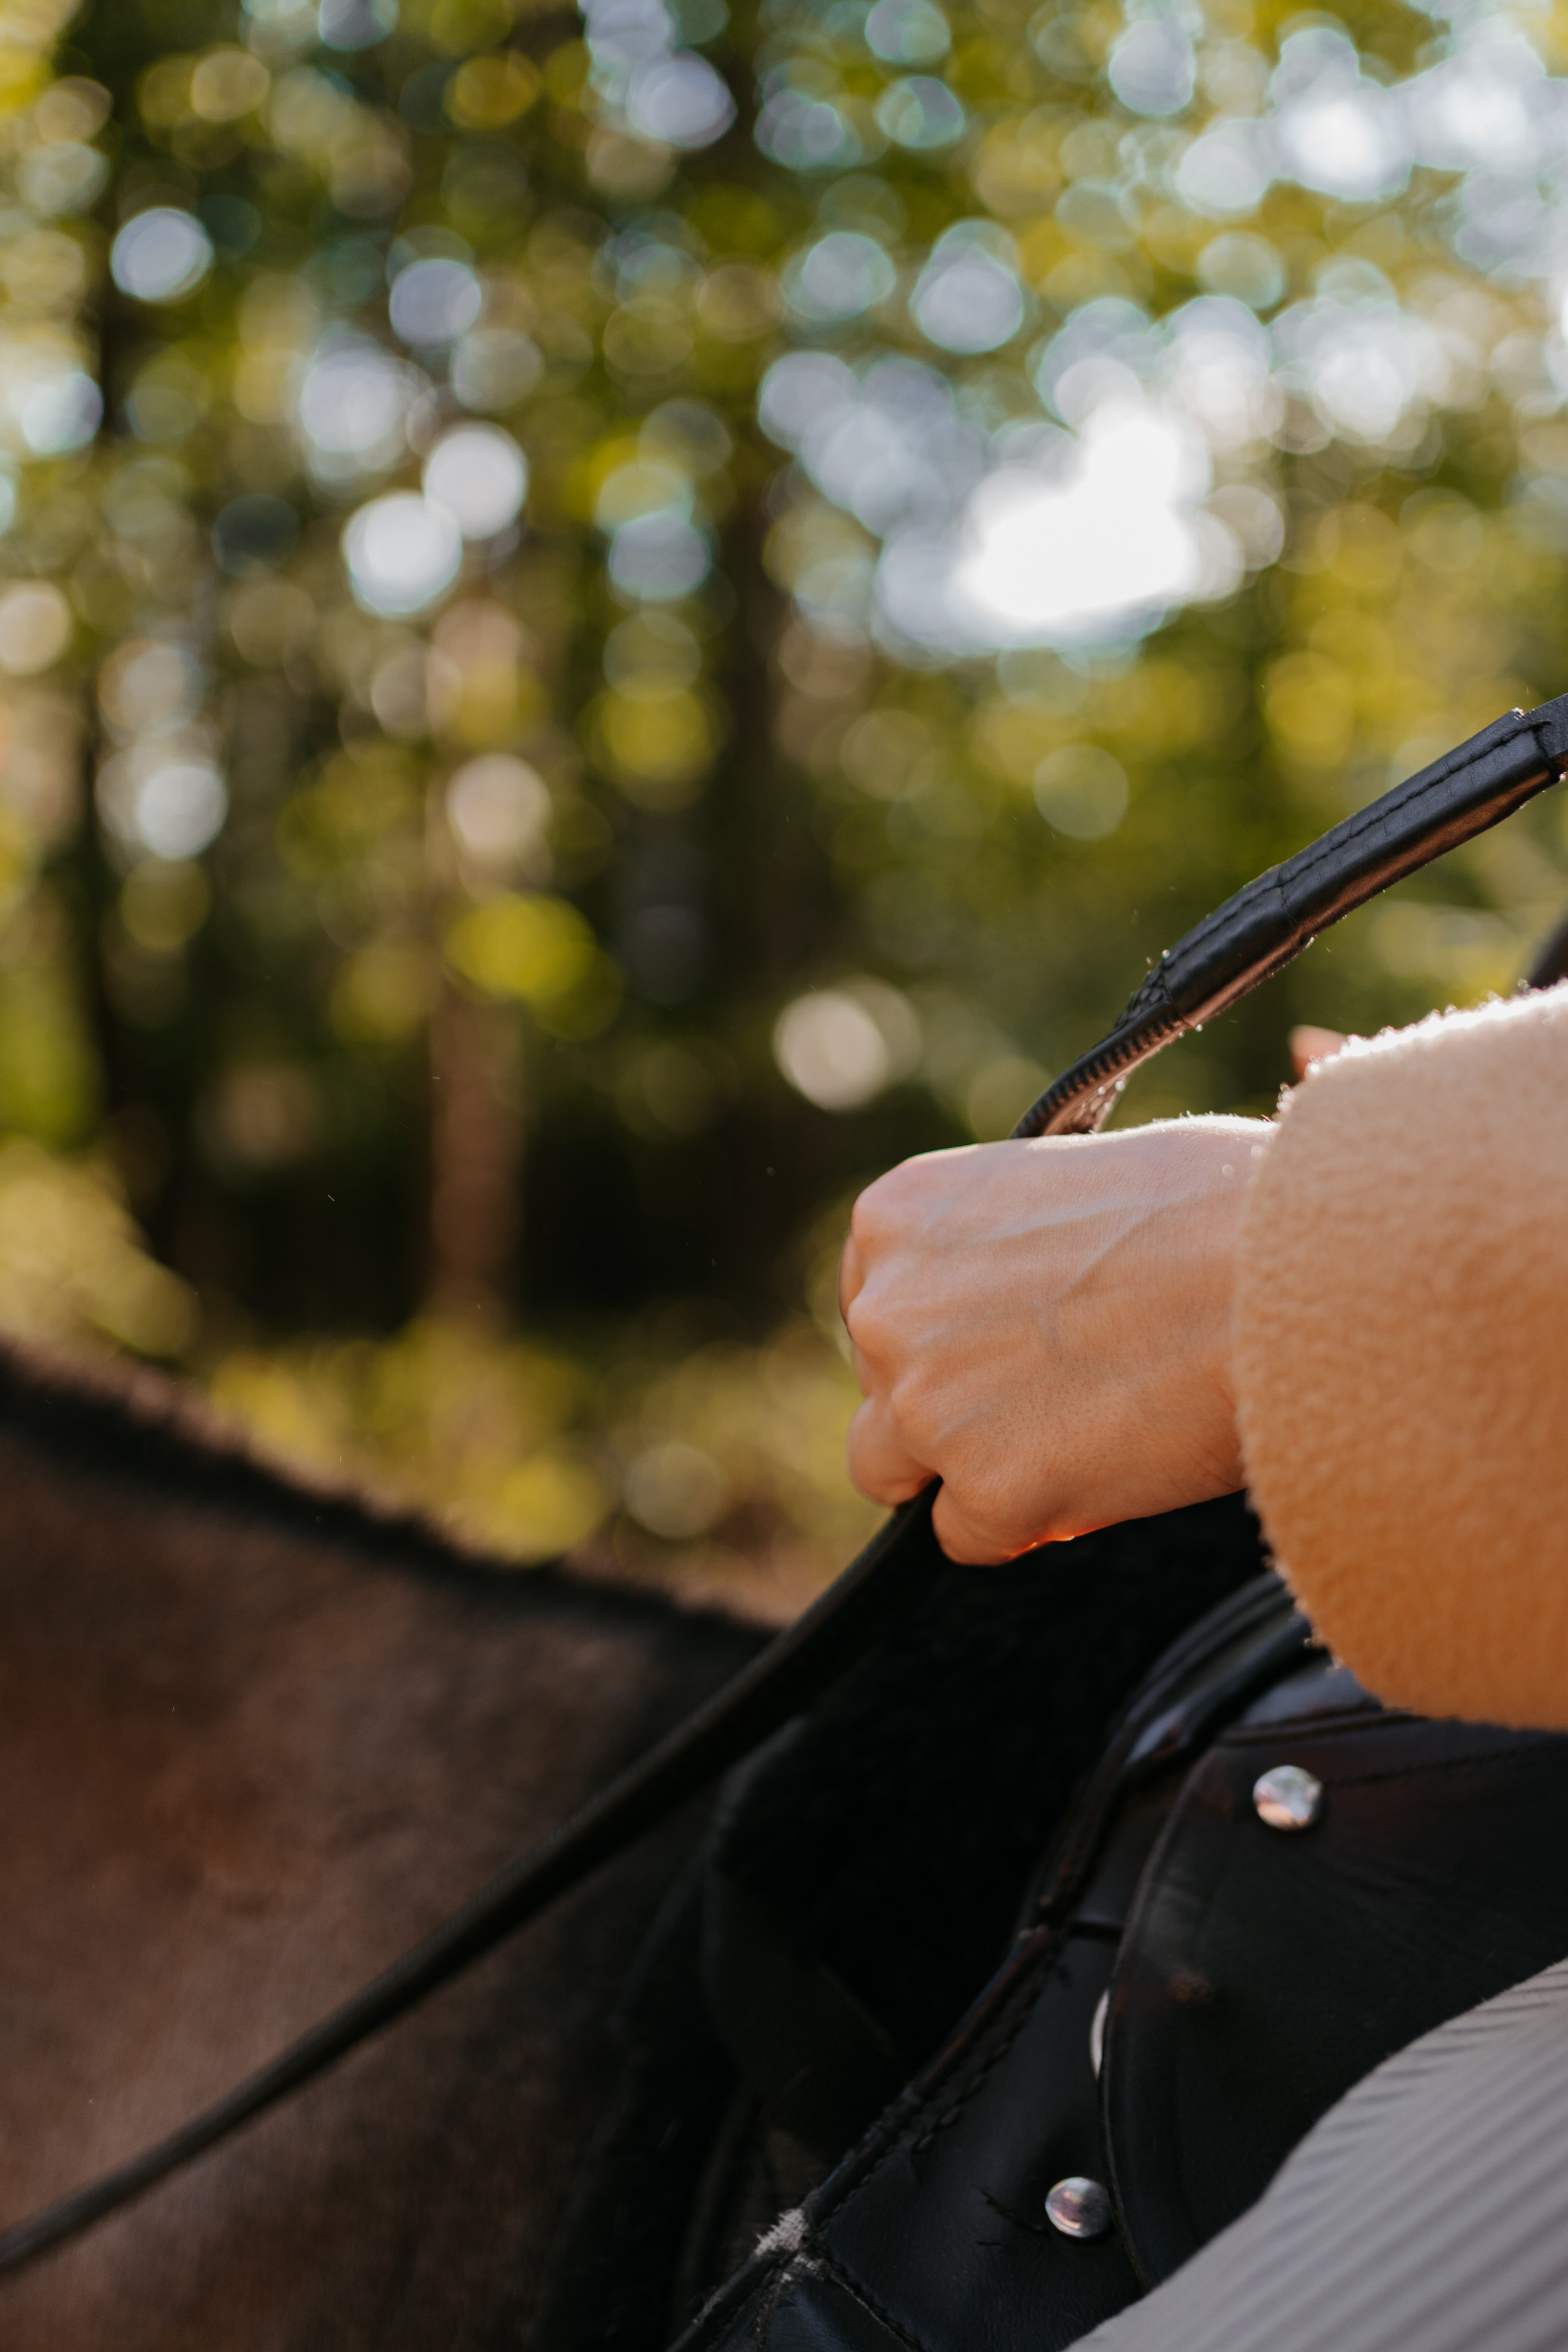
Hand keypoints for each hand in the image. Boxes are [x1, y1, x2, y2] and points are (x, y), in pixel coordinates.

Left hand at [839, 1118, 1267, 1562]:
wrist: (1299, 1271)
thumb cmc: (1221, 1209)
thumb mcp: (1070, 1185)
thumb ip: (1002, 1248)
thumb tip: (1007, 1302)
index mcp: (898, 1216)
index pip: (876, 1308)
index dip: (946, 1339)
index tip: (1010, 1344)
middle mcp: (887, 1306)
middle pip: (880, 1396)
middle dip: (953, 1409)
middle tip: (1061, 1395)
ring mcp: (925, 1403)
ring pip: (900, 1475)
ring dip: (973, 1469)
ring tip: (1083, 1432)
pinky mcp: (985, 1490)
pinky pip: (972, 1536)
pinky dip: (1034, 1518)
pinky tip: (1111, 1463)